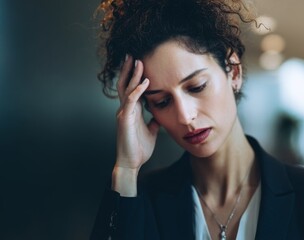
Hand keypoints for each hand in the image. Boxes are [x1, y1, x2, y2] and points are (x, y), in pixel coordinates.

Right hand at [114, 55, 159, 172]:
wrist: (132, 162)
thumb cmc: (139, 148)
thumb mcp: (151, 131)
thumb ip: (153, 120)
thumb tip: (159, 114)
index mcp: (132, 111)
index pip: (132, 88)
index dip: (134, 76)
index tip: (139, 62)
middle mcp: (126, 109)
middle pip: (125, 84)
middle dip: (129, 69)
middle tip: (132, 54)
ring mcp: (124, 113)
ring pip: (127, 89)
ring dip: (134, 75)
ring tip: (138, 61)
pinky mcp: (125, 120)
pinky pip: (131, 102)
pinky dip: (138, 91)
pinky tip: (145, 83)